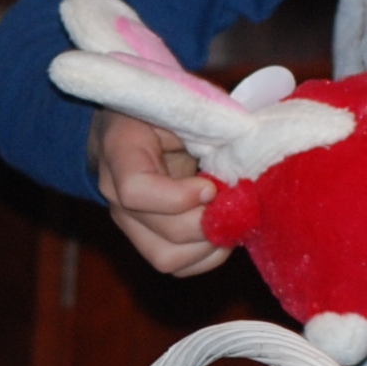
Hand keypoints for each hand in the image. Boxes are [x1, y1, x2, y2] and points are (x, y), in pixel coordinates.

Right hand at [92, 107, 230, 276]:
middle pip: (163, 231)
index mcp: (120, 150)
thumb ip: (210, 121)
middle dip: (209, 223)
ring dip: (210, 245)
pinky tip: (221, 230)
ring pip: (168, 258)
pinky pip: (176, 265)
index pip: (136, 191)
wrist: (127, 125)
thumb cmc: (161, 107)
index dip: (179, 198)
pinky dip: (207, 256)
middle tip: (235, 202)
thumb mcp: (181, 100)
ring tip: (230, 218)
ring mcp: (127, 220)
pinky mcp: (143, 238)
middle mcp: (114, 192)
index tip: (211, 187)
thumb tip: (252, 149)